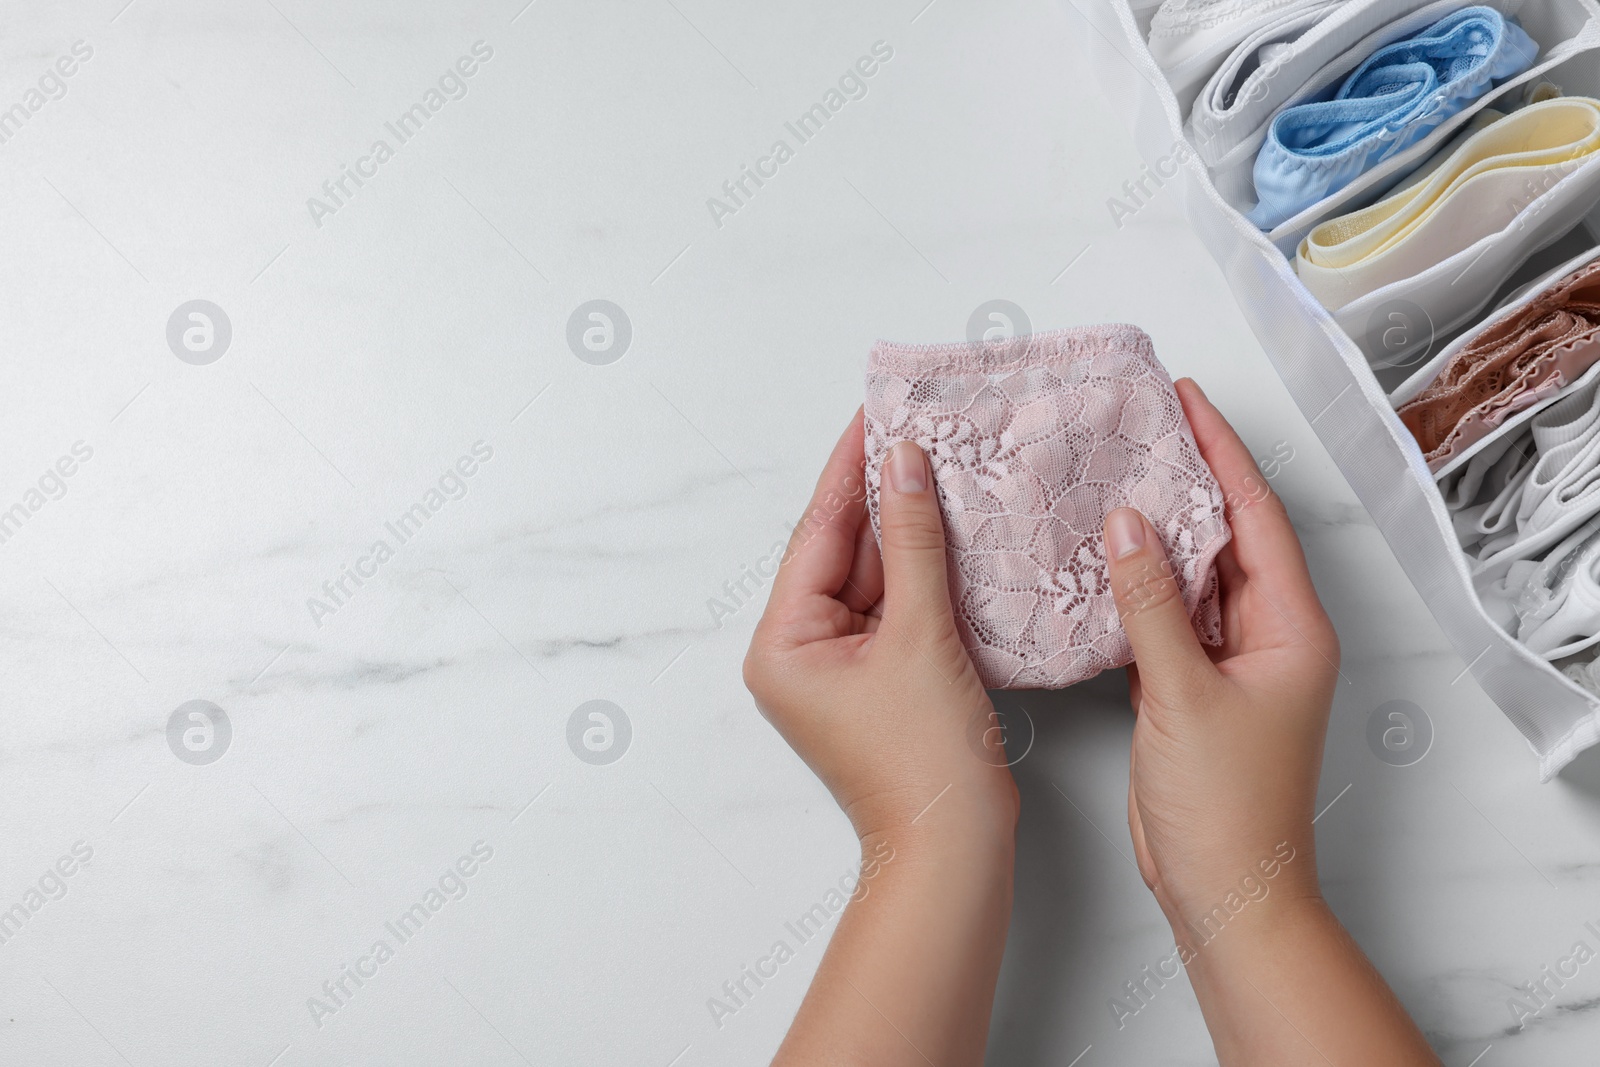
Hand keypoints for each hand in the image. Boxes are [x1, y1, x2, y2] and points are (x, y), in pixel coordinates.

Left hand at [743, 410, 1017, 847]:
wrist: (954, 850)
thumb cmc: (924, 762)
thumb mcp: (921, 636)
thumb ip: (915, 543)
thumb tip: (905, 465)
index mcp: (784, 642)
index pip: (818, 532)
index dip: (849, 469)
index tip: (873, 413)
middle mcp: (801, 651)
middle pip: (845, 551)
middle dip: (884, 494)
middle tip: (918, 427)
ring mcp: (841, 667)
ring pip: (876, 577)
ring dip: (910, 530)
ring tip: (943, 461)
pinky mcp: (880, 678)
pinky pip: (898, 608)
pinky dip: (925, 572)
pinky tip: (954, 527)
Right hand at [1104, 378, 1337, 937]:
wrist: (1225, 890)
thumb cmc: (1228, 808)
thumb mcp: (1184, 695)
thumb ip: (1152, 604)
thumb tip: (1127, 524)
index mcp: (1290, 628)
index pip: (1255, 517)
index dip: (1221, 453)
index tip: (1184, 401)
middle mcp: (1265, 636)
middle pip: (1224, 536)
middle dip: (1186, 477)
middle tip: (1141, 422)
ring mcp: (1227, 662)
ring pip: (1189, 575)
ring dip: (1154, 529)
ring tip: (1111, 472)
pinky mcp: (1189, 687)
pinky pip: (1163, 616)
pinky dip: (1133, 585)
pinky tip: (1097, 557)